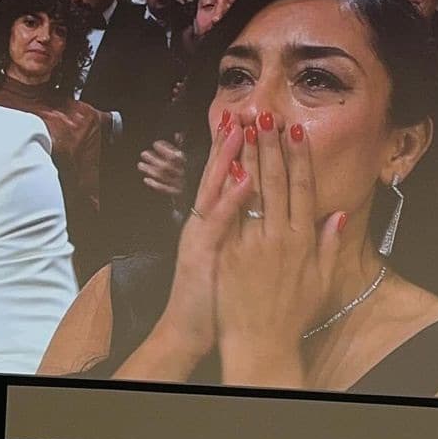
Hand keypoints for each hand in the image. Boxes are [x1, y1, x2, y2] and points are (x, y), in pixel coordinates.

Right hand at [121, 119, 250, 373]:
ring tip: (242, 128)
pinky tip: (246, 177)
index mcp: (211, 223)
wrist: (187, 330)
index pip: (225, 179)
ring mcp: (201, 235)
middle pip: (217, 175)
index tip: (250, 123)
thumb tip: (250, 206)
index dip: (237, 151)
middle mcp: (203, 223)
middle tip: (243, 108)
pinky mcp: (204, 252)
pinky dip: (232, 198)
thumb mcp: (225, 257)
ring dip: (228, 158)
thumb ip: (236, 231)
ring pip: (214, 189)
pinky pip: (220, 221)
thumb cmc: (211, 298)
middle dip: (230, 142)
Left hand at [138, 136, 185, 201]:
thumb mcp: (185, 158)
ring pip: (163, 176)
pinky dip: (154, 184)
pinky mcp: (175, 192)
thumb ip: (180, 147)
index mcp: (185, 163)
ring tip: (141, 165)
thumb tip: (178, 135)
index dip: (164, 148)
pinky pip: (164, 189)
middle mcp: (182, 173)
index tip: (156, 144)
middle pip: (166, 166)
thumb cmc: (188, 172)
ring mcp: (179, 183)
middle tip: (144, 154)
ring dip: (150, 170)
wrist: (192, 191)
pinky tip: (146, 179)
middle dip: (153, 159)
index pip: (175, 155)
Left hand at [215, 116, 344, 387]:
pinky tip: (224, 165)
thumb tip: (336, 215)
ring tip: (244, 126)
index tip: (296, 131)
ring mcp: (254, 244)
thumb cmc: (292, 315)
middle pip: (276, 181)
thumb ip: (330, 246)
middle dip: (271, 145)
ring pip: (251, 191)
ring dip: (247, 156)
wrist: (262, 343)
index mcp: (304, 241)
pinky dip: (227, 189)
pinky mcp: (231, 254)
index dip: (299, 158)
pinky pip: (229, 215)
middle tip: (266, 115)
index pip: (302, 189)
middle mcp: (281, 237)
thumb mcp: (321, 282)